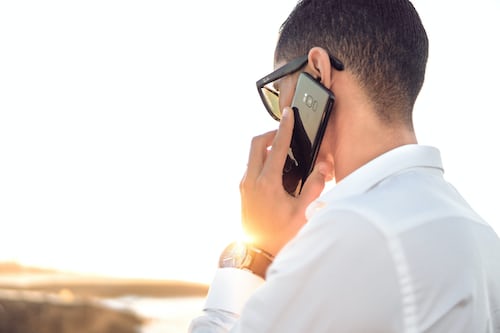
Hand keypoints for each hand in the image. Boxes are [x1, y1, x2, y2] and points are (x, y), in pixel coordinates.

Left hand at [240, 107, 330, 256]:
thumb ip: (315, 187)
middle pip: (256, 144)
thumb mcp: (303, 212)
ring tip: (284, 153)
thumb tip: (322, 167)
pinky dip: (262, 160)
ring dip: (266, 147)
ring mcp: (244, 185)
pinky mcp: (243, 190)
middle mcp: (251, 180)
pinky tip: (277, 170)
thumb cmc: (280, 235)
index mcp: (266, 183)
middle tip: (285, 134)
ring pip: (252, 154)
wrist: (258, 253)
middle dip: (270, 134)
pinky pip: (251, 166)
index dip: (284, 128)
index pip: (276, 147)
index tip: (289, 114)